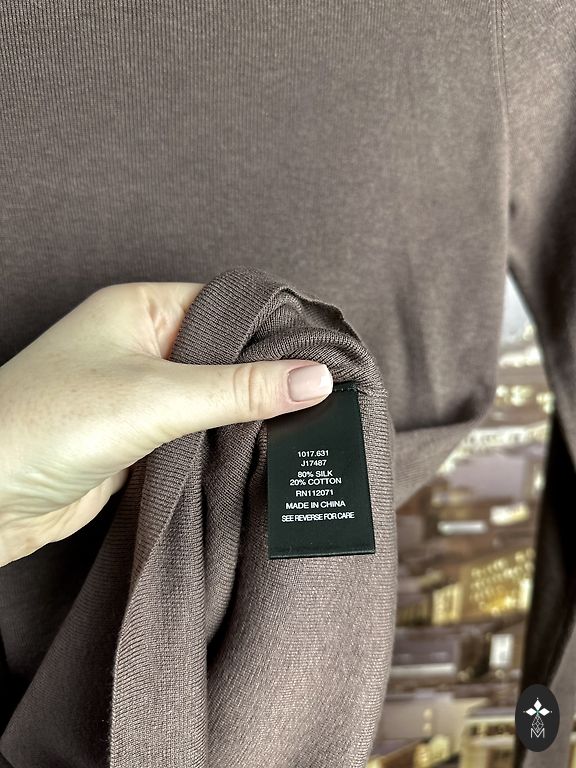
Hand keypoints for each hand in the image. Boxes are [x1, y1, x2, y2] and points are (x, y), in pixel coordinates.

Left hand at [0, 282, 332, 566]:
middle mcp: (141, 344)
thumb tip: (313, 378)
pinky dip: (222, 441)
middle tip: (321, 393)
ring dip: (244, 412)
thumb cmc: (47, 425)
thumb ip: (240, 389)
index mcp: (140, 309)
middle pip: (223, 352)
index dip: (275, 326)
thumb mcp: (157, 397)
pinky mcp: (140, 436)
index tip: (322, 352)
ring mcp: (139, 392)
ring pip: (211, 395)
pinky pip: (195, 431)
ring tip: (301, 423)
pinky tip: (257, 450)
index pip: (227, 304)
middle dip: (265, 374)